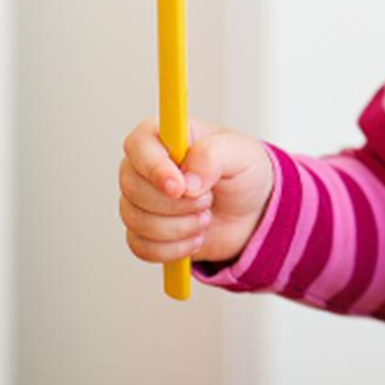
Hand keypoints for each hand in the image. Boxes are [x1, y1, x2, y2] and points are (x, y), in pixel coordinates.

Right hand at [118, 117, 273, 266]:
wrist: (251, 212)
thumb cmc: (243, 173)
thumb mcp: (242, 154)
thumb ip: (214, 156)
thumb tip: (188, 179)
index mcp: (166, 136)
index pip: (138, 145)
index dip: (154, 169)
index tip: (180, 188)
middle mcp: (146, 167)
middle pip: (133, 189)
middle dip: (177, 204)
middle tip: (208, 200)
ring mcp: (140, 200)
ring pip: (136, 221)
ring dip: (179, 227)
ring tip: (206, 216)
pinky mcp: (143, 231)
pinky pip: (141, 247)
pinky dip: (174, 248)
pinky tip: (195, 236)